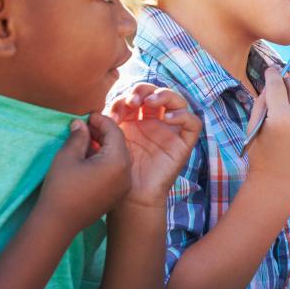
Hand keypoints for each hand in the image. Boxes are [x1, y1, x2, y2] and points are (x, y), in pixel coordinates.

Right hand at [39, 114, 131, 233]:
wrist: (59, 223)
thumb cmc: (61, 187)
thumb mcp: (67, 156)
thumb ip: (78, 136)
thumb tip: (80, 123)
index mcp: (118, 161)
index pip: (114, 132)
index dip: (101, 121)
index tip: (87, 115)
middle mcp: (127, 173)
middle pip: (119, 144)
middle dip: (103, 133)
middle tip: (85, 126)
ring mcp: (123, 186)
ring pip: (118, 158)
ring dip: (104, 147)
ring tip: (85, 140)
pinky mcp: (117, 195)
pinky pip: (116, 171)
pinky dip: (106, 161)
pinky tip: (89, 157)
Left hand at [107, 84, 201, 208]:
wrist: (130, 197)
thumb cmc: (118, 171)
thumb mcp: (109, 141)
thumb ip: (106, 123)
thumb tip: (96, 110)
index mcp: (138, 120)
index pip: (139, 95)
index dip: (127, 96)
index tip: (114, 111)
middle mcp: (156, 122)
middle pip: (158, 92)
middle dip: (145, 91)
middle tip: (133, 101)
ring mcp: (172, 131)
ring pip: (179, 101)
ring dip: (164, 95)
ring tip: (150, 102)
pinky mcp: (184, 143)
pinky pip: (193, 123)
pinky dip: (182, 115)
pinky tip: (167, 118)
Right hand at [244, 68, 289, 190]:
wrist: (279, 182)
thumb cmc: (260, 156)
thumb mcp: (253, 127)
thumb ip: (262, 103)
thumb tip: (271, 86)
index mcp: (280, 118)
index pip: (277, 85)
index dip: (272, 75)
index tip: (270, 69)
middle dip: (288, 80)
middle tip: (279, 80)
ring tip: (285, 98)